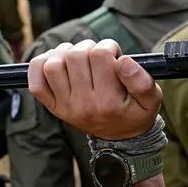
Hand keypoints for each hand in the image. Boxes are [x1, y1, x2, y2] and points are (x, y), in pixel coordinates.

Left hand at [27, 39, 161, 139]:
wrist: (120, 140)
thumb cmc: (135, 114)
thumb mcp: (151, 101)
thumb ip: (143, 81)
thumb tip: (124, 60)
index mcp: (107, 101)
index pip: (100, 55)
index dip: (109, 47)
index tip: (115, 54)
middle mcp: (83, 104)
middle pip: (76, 55)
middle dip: (89, 47)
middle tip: (98, 56)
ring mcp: (65, 106)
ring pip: (53, 64)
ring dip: (65, 53)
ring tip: (79, 57)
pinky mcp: (53, 106)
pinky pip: (36, 81)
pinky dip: (40, 65)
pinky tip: (57, 62)